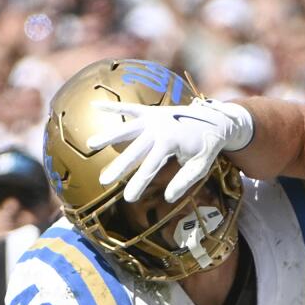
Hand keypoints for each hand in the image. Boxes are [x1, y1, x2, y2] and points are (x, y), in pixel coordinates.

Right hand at [85, 97, 253, 202]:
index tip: (128, 199)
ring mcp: (154, 118)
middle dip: (120, 166)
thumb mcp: (201, 166)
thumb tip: (168, 198)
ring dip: (109, 136)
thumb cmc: (206, 147)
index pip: (151, 168)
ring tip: (90, 144)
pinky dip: (113, 107)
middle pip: (135, 150)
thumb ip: (184, 181)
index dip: (139, 184)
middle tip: (104, 181)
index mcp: (171, 143)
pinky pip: (130, 108)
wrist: (214, 119)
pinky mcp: (151, 111)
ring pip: (127, 128)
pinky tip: (94, 105)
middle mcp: (160, 129)